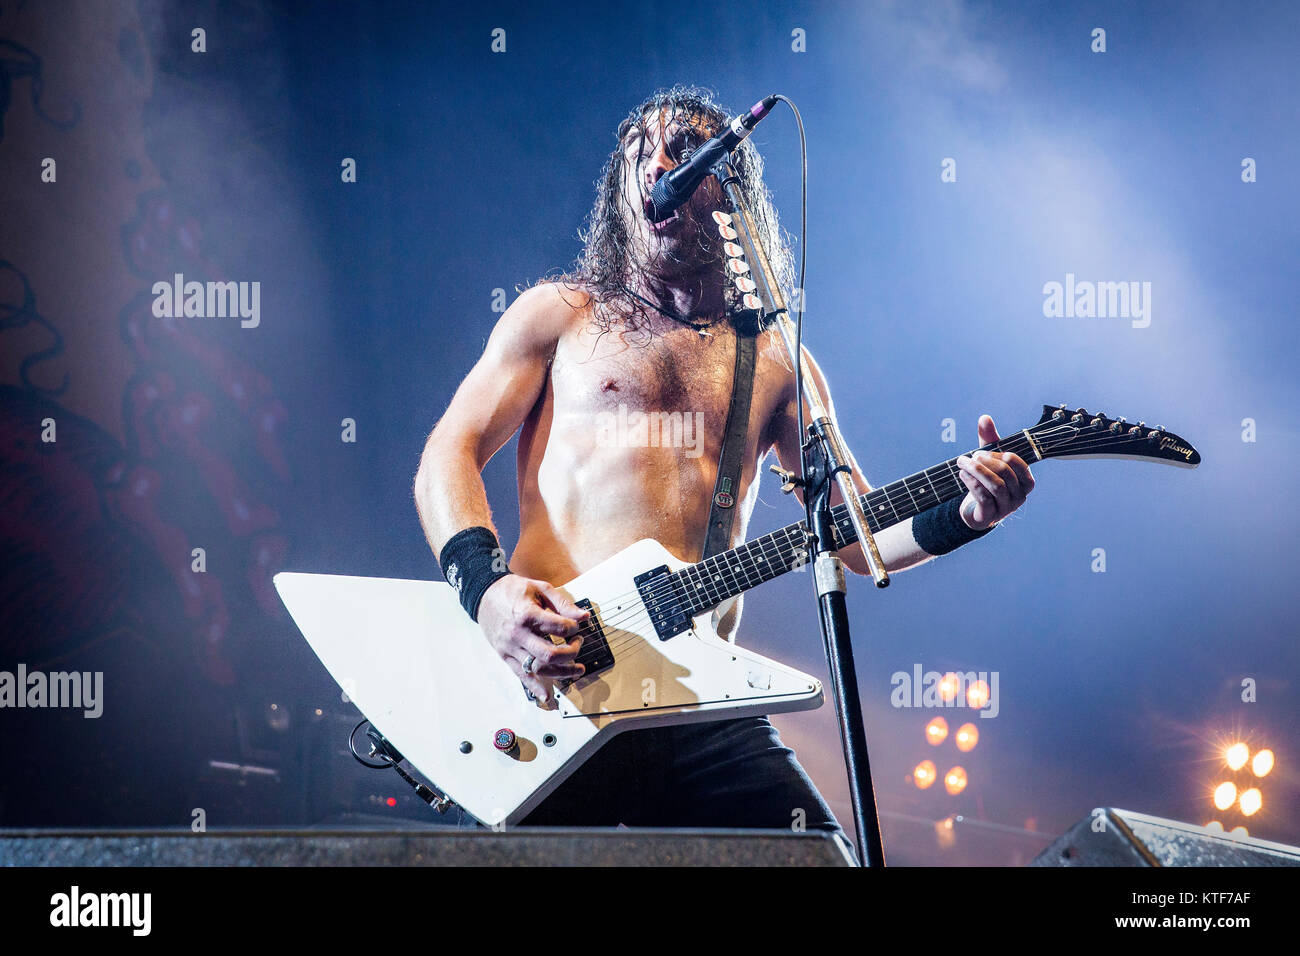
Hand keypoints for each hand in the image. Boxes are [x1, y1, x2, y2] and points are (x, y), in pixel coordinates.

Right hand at [476, 575, 589, 708]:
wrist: (484, 594)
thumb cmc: (512, 590)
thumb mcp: (540, 589)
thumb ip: (563, 604)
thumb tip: (584, 617)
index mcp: (527, 614)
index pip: (559, 627)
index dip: (574, 627)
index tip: (577, 626)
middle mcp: (518, 634)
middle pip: (550, 654)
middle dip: (571, 653)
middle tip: (578, 645)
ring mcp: (510, 647)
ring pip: (538, 668)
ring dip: (561, 672)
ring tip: (577, 670)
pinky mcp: (505, 656)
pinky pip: (521, 675)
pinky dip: (535, 687)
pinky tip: (546, 695)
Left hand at [955, 415, 1035, 530]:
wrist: (975, 511)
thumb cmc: (987, 482)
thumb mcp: (988, 460)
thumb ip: (989, 440)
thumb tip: (985, 417)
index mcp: (1025, 482)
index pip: (1017, 463)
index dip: (997, 455)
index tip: (980, 452)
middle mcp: (1020, 496)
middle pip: (1005, 473)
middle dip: (984, 461)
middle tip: (969, 457)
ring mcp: (1006, 508)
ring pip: (995, 485)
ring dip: (976, 471)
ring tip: (962, 463)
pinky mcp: (991, 516)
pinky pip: (984, 497)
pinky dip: (972, 483)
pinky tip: (962, 475)